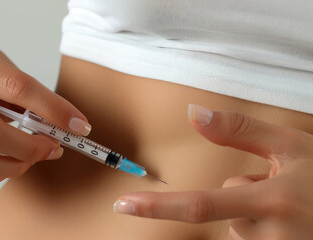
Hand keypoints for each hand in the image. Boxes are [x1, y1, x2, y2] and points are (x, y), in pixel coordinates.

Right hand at [0, 44, 90, 188]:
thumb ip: (30, 95)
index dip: (53, 109)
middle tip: (53, 147)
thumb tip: (66, 127)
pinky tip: (10, 161)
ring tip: (33, 156)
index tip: (78, 125)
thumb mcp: (3, 67)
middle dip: (32, 148)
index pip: (17, 88)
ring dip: (16, 166)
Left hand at [114, 104, 312, 238]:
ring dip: (253, 216)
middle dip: (241, 197)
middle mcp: (272, 235)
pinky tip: (288, 224)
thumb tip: (193, 113)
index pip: (200, 205)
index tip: (124, 206)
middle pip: (224, 213)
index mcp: (272, 201)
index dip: (158, 207)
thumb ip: (241, 131)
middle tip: (280, 191)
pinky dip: (262, 230)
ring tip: (291, 209)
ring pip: (238, 229)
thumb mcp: (294, 146)